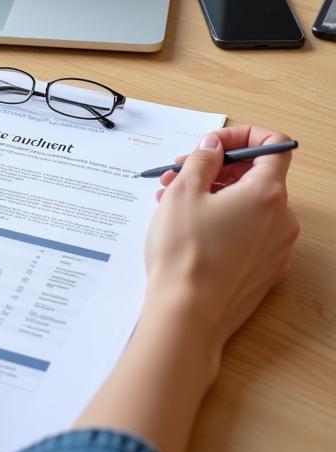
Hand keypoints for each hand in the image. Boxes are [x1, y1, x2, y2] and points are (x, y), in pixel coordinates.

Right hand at [75, 124, 298, 451]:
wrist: (187, 314)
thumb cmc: (185, 252)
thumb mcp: (184, 192)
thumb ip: (202, 159)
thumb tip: (213, 146)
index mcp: (267, 194)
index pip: (274, 146)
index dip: (241, 136)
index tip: (212, 144)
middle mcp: (281, 220)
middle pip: (256, 176)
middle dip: (216, 168)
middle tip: (178, 172)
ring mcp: (276, 249)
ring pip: (248, 206)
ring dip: (212, 194)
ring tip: (170, 201)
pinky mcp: (264, 271)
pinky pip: (247, 233)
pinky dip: (221, 221)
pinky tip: (187, 228)